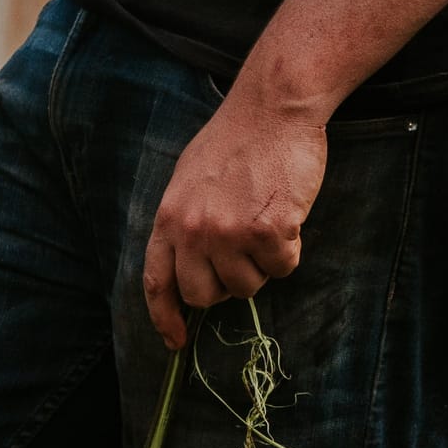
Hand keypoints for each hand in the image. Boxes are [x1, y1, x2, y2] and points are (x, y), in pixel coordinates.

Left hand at [141, 81, 328, 348]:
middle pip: (204, 295)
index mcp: (170, 217)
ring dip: (262, 263)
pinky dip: (290, 249)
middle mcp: (194, 231)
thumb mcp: (190, 179)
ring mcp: (230, 233)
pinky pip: (283, 267)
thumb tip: (191, 265)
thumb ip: (186, 222)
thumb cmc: (237, 138)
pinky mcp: (268, 231)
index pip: (157, 282)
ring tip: (266, 220)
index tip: (176, 340)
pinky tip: (288, 213)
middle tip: (243, 252)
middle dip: (226, 285)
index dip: (165, 318)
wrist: (273, 107)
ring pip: (248, 286)